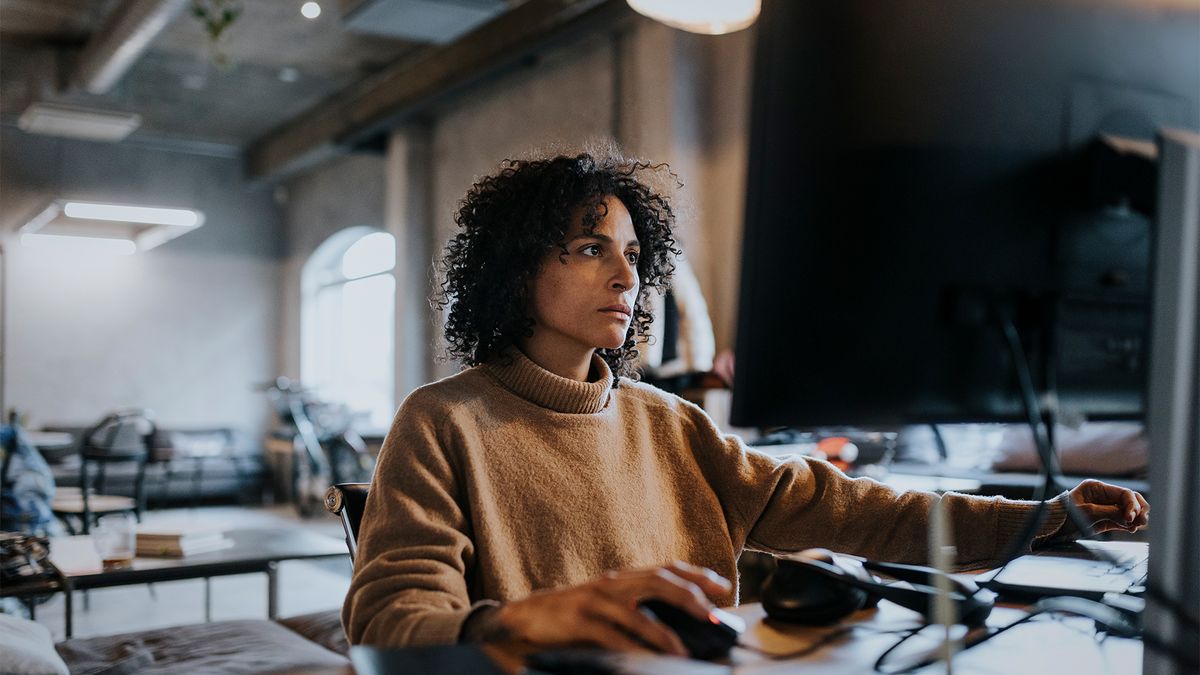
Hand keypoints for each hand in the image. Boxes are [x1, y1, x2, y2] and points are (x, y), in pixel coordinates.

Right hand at [493, 561, 731, 655]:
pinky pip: (611, 636)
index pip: (666, 567)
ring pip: (637, 610)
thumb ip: (636, 609)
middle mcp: (611, 582)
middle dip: (691, 596)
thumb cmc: (569, 618)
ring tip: (685, 651)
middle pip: (658, 580)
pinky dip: (632, 649)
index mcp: (621, 578)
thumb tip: (677, 626)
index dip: (697, 573)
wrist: (520, 620)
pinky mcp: (578, 621)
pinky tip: (648, 662)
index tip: (724, 586)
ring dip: (664, 633)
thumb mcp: (607, 607)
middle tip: (714, 614)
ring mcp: (594, 600)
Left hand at [1067, 479, 1148, 533]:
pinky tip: (1131, 529)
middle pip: (1131, 500)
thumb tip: (1129, 517)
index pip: (1124, 493)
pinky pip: (1124, 520)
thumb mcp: (1087, 513)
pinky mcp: (1107, 519)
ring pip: (1130, 510)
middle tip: (1142, 522)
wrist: (1054, 527)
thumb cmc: (1065, 516)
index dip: (1132, 505)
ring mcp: (1107, 507)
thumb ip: (1109, 512)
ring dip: (1137, 518)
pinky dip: (1130, 524)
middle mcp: (1104, 496)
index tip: (1131, 517)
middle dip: (1139, 510)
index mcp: (1097, 488)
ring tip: (1135, 527)